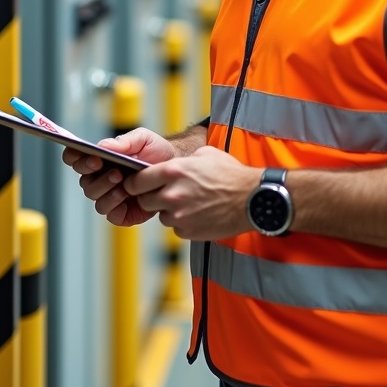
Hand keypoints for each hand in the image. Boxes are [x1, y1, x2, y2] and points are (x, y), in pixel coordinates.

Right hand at [62, 128, 180, 227]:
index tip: (88, 155)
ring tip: (122, 182)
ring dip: (106, 190)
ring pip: (95, 198)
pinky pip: (110, 214)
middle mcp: (99, 179)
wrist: (176, 170)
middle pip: (83, 181)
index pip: (74, 158)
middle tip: (110, 168)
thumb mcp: (143, 139)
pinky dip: (115, 206)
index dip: (73, 157)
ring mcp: (109, 196)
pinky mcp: (122, 213)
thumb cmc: (156, 151)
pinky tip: (126, 197)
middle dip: (94, 175)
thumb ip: (124, 141)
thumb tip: (103, 146)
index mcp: (98, 159)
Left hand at [124, 147, 259, 240]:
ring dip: (168, 210)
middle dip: (151, 197)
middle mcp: (171, 195)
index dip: (134, 183)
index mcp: (172, 172)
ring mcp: (178, 216)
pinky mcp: (187, 231)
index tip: (137, 184)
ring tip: (189, 203)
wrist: (251, 199)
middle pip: (144, 200)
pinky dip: (183, 222)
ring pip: (160, 215)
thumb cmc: (230, 174)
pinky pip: (176, 227)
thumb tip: (169, 166)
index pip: (136, 181)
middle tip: (165, 193)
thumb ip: (180, 161)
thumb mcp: (204, 155)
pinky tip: (198, 214)